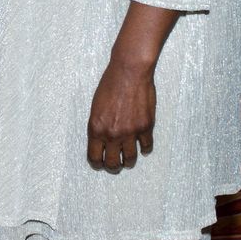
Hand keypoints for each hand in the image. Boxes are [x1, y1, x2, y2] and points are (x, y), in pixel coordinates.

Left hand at [86, 58, 155, 172]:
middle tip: (115, 165)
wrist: (129, 72)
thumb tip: (102, 141)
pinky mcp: (146, 127)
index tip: (100, 164)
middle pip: (113, 163)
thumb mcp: (95, 107)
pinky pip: (146, 147)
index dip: (97, 164)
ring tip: (129, 160)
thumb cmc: (110, 85)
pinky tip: (143, 147)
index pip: (94, 157)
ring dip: (129, 161)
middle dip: (113, 167)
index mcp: (96, 129)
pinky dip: (144, 149)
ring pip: (130, 159)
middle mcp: (112, 134)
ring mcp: (130, 132)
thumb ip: (98, 126)